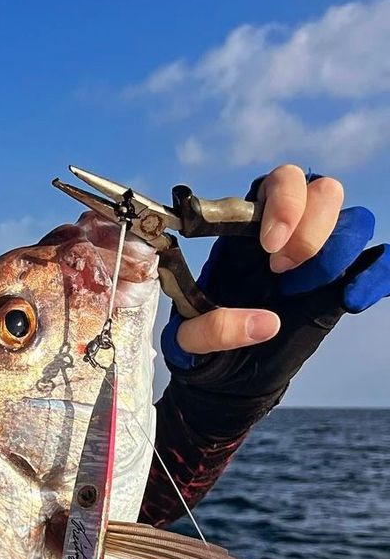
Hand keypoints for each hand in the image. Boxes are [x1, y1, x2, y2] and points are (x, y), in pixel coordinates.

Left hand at [164, 164, 388, 365]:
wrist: (228, 376)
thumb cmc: (204, 345)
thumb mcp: (188, 341)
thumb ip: (213, 329)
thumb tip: (266, 322)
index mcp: (248, 228)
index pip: (281, 182)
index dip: (285, 202)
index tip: (269, 245)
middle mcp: (290, 232)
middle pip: (325, 191)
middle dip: (311, 228)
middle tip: (280, 271)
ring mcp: (320, 256)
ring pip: (355, 221)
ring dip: (335, 254)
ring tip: (297, 293)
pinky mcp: (341, 284)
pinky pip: (379, 261)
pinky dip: (377, 272)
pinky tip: (352, 300)